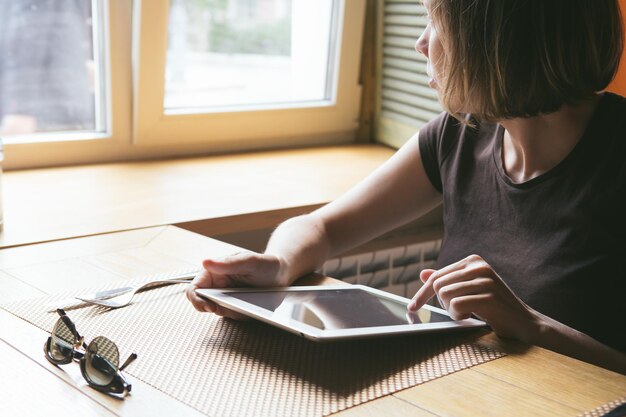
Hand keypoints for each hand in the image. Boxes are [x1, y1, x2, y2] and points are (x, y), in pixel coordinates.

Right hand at [186, 251, 286, 318]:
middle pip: (202, 303)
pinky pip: (231, 316)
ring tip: (246, 303)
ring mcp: (226, 297)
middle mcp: (217, 284)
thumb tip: (206, 262)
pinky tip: (251, 306)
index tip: (208, 306)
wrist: (282, 274)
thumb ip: (229, 263)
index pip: (195, 288)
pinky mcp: (235, 306)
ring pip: (218, 311)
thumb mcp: (250, 261)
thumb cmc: (266, 264)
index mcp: (215, 271)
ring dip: (229, 312)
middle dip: (212, 308)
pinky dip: (239, 315)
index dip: (196, 299)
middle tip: (226, 309)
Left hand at [407, 254, 540, 342]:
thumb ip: (448, 281)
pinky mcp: (489, 296)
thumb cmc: (493, 307)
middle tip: (459, 311)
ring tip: (468, 314)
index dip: (422, 294)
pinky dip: (458, 316)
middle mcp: (479, 266)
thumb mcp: (468, 290)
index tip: (413, 307)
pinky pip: (456, 305)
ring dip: (452, 312)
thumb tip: (423, 274)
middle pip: (438, 285)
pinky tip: (470, 317)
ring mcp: (485, 279)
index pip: (436, 276)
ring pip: (445, 295)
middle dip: (442, 304)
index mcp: (473, 261)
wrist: (523, 322)